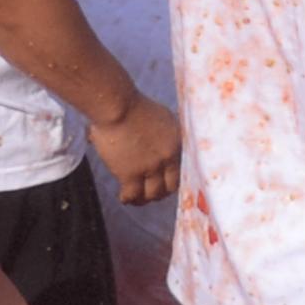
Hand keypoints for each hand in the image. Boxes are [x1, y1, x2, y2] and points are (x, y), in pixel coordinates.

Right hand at [92, 90, 181, 205]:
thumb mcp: (162, 116)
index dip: (175, 178)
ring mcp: (151, 167)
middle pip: (172, 186)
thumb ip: (164, 131)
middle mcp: (169, 157)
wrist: (118, 107)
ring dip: (145, 199)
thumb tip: (157, 137)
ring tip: (138, 199)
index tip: (167, 181)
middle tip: (153, 194)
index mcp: (179, 142)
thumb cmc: (134, 106)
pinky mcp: (130, 173)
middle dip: (163, 192)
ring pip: (153, 194)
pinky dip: (129, 199)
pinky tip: (125, 198)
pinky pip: (132, 195)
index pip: (185, 169)